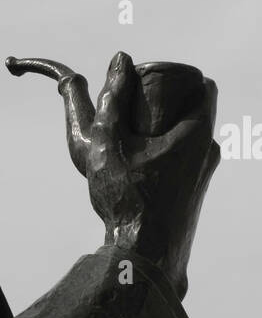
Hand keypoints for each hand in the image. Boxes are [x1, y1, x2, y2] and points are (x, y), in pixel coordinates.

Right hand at [6, 51, 219, 298]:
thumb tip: (121, 60)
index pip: (203, 85)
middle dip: (164, 104)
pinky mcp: (193, 194)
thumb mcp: (108, 142)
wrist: (145, 257)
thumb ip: (112, 98)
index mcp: (197, 133)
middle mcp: (209, 152)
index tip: (147, 83)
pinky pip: (182, 161)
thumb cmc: (127, 200)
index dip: (176, 76)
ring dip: (161, 133)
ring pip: (187, 139)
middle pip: (193, 111)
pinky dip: (162, 155)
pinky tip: (134, 170)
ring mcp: (204, 176)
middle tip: (130, 111)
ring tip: (126, 144)